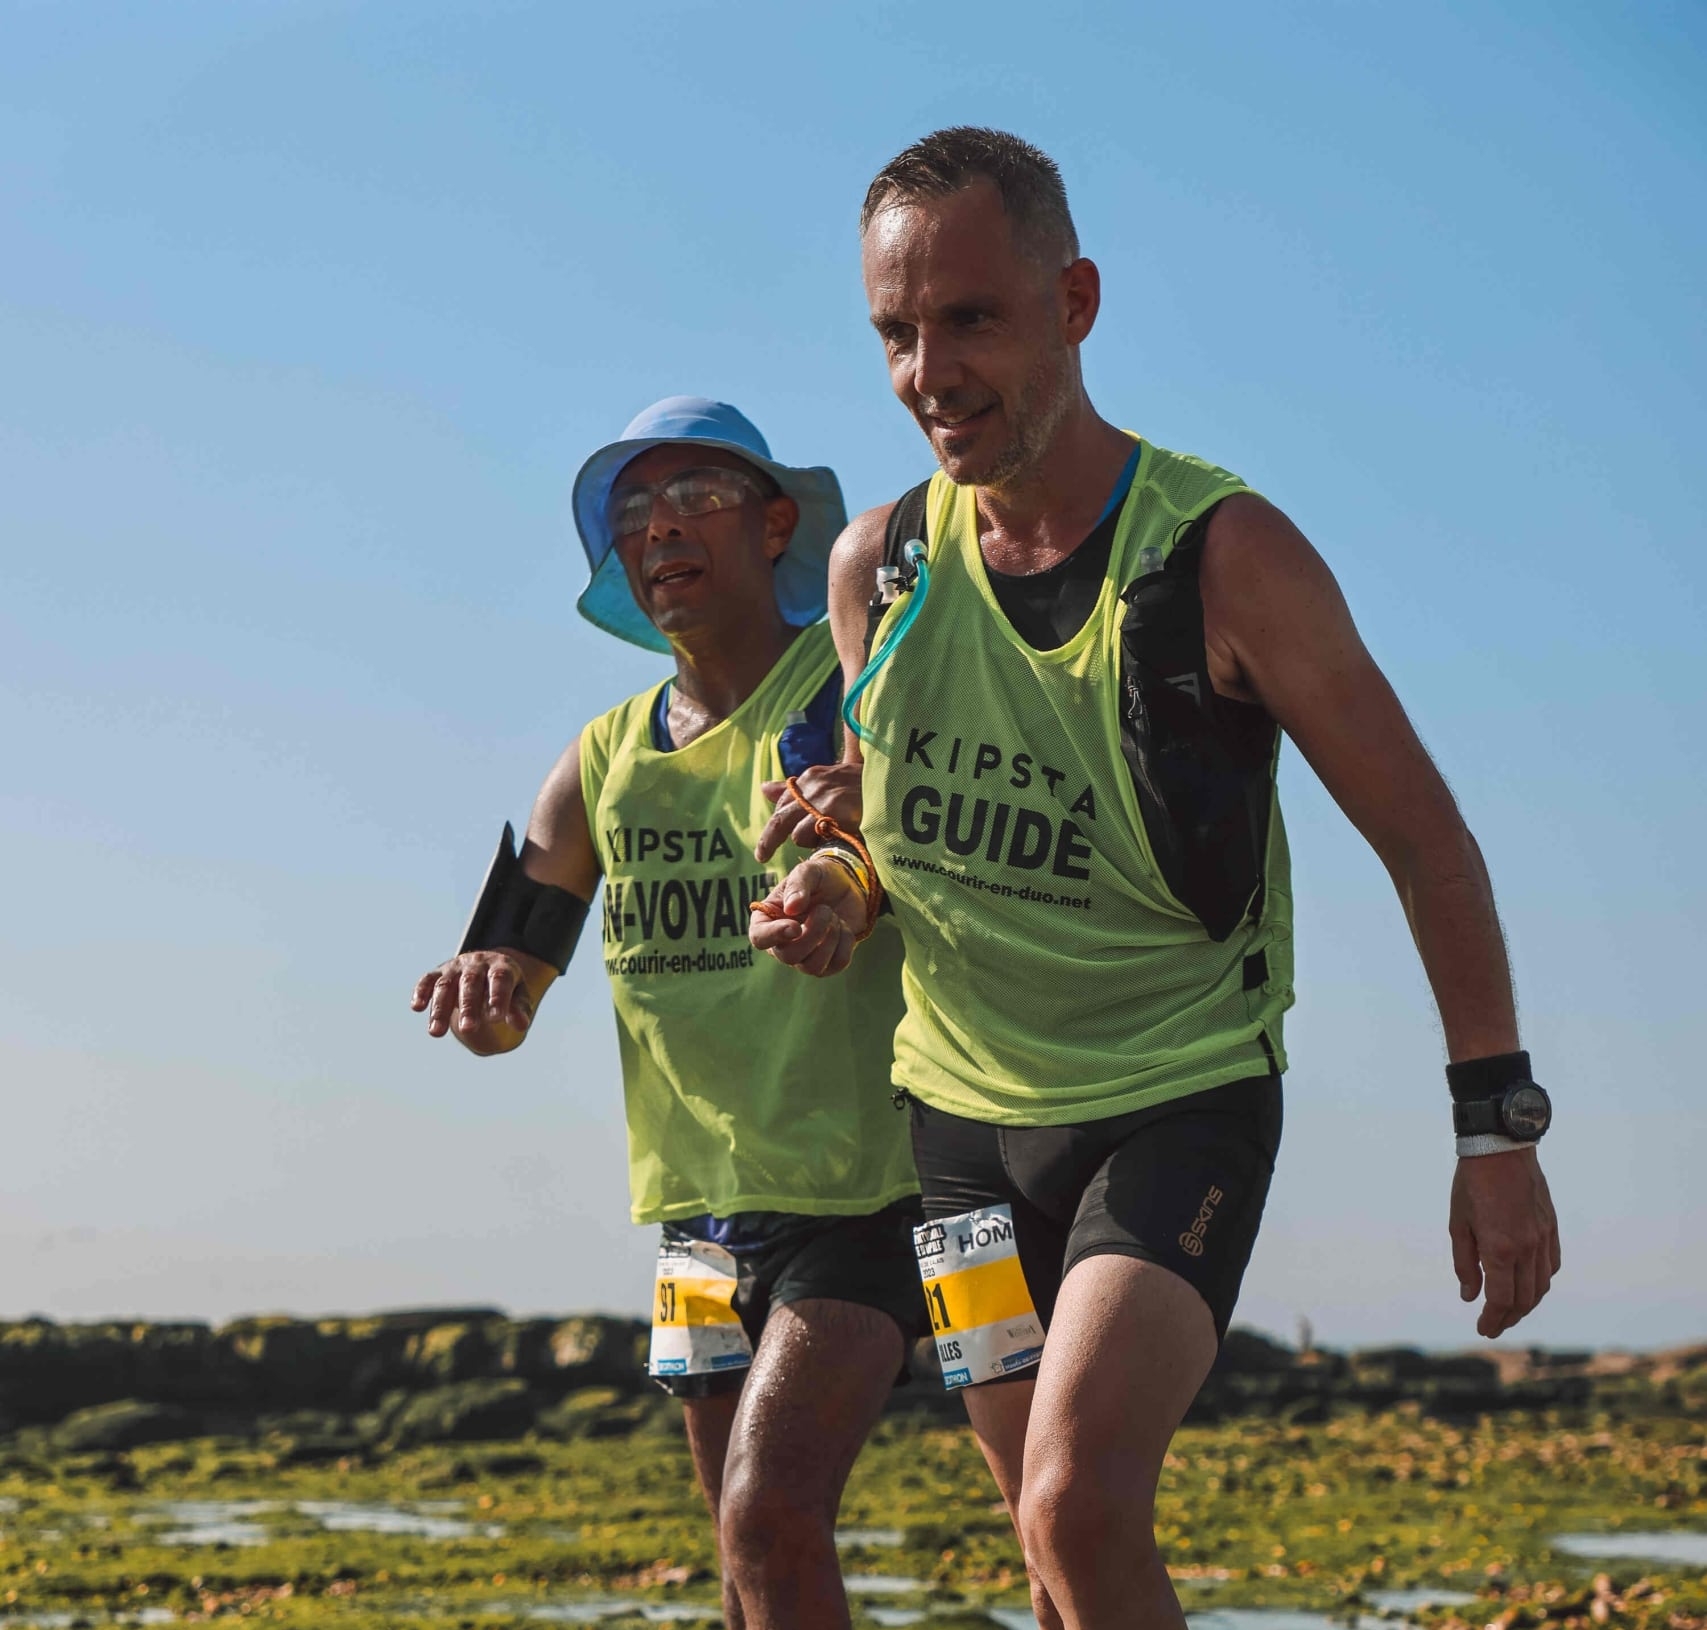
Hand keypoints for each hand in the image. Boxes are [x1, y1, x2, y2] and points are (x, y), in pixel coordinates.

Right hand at [411, 950, 535, 1054]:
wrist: (488, 970)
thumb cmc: (506, 990)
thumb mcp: (517, 997)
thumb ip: (518, 1009)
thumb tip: (521, 1025)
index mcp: (501, 966)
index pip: (500, 979)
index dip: (497, 997)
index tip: (496, 1019)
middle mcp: (477, 963)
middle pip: (471, 983)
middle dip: (468, 1006)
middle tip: (467, 1030)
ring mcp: (456, 967)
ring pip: (445, 985)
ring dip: (439, 1009)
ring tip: (436, 1034)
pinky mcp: (438, 973)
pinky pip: (427, 980)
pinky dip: (421, 992)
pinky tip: (417, 1007)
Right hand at [748, 857, 864, 977]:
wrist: (849, 886)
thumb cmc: (821, 878)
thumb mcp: (809, 871)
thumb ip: (798, 884)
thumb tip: (791, 908)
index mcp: (768, 920)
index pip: (759, 938)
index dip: (774, 935)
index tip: (795, 926)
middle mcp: (782, 943)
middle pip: (788, 957)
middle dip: (813, 933)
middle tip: (825, 909)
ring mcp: (805, 957)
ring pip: (813, 967)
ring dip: (830, 938)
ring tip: (834, 916)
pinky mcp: (828, 963)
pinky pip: (837, 964)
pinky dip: (846, 943)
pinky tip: (843, 927)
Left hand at [754, 764, 864, 861]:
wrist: (895, 785)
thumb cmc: (864, 787)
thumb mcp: (829, 782)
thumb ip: (796, 788)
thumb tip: (764, 788)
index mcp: (811, 777)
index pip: (783, 801)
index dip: (780, 821)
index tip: (772, 837)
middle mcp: (813, 786)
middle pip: (779, 820)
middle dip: (768, 841)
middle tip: (761, 857)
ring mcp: (823, 801)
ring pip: (797, 835)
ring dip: (808, 842)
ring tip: (829, 839)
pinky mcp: (835, 815)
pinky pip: (814, 839)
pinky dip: (821, 845)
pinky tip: (836, 840)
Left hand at [1449, 1146, 1560, 1337]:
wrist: (1501, 1148)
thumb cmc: (1472, 1184)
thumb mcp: (1458, 1224)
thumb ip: (1465, 1263)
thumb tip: (1469, 1296)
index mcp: (1500, 1249)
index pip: (1500, 1300)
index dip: (1492, 1319)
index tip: (1483, 1329)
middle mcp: (1527, 1248)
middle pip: (1523, 1299)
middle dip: (1508, 1317)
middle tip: (1494, 1325)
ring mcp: (1543, 1239)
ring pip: (1541, 1286)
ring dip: (1526, 1304)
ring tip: (1510, 1310)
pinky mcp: (1551, 1228)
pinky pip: (1552, 1266)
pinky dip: (1541, 1282)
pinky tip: (1529, 1284)